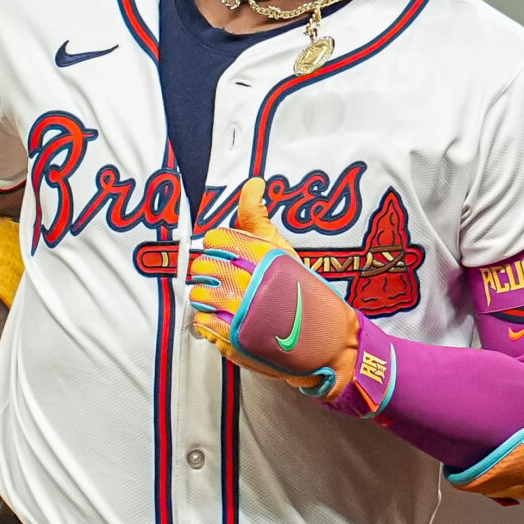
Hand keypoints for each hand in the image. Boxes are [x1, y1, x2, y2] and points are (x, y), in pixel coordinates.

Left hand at [186, 181, 361, 399]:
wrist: (324, 339)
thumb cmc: (303, 295)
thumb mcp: (283, 250)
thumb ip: (258, 218)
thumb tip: (253, 184)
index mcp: (262, 256)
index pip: (216, 239)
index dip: (219, 248)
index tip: (228, 257)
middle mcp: (252, 281)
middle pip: (203, 266)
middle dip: (211, 273)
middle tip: (226, 280)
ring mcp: (242, 311)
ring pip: (200, 294)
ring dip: (208, 297)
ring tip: (225, 301)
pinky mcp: (234, 338)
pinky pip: (202, 322)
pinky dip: (209, 321)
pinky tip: (225, 319)